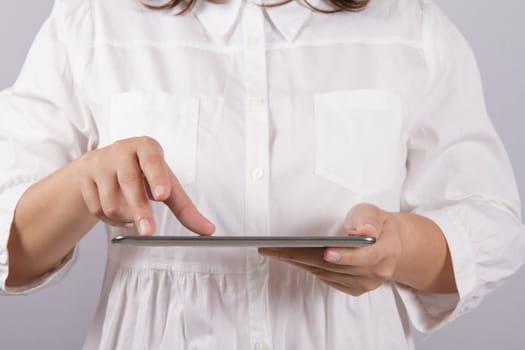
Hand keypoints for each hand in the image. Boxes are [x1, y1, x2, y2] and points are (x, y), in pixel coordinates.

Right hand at [75, 136, 214, 235]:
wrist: (104, 163)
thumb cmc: (143, 172)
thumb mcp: (166, 183)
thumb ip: (185, 207)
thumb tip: (207, 230)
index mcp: (146, 147)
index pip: (153, 161)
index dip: (157, 177)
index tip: (163, 195)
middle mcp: (122, 150)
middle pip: (130, 182)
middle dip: (140, 210)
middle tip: (149, 232)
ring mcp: (100, 163)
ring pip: (112, 202)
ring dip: (126, 218)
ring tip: (134, 216)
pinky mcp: (84, 177)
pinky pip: (97, 209)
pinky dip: (111, 220)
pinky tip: (119, 213)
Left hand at [259, 203, 401, 295]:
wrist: (389, 243)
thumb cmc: (375, 224)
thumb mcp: (374, 213)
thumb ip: (369, 219)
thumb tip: (364, 230)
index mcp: (386, 251)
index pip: (366, 256)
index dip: (346, 256)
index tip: (327, 252)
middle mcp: (376, 272)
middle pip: (336, 267)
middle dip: (304, 257)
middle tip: (276, 249)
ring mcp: (365, 284)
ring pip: (327, 274)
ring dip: (300, 262)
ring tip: (276, 251)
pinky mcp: (354, 289)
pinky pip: (327, 279)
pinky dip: (308, 268)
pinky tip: (292, 258)